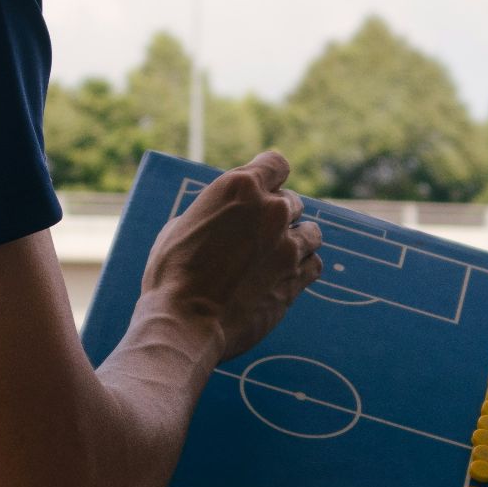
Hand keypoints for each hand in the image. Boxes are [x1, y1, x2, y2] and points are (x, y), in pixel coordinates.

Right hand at [139, 151, 322, 361]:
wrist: (185, 322)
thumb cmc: (172, 275)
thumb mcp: (182, 226)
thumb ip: (215, 212)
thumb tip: (225, 216)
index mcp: (240, 188)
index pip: (276, 164)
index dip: (271, 177)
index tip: (266, 190)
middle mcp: (271, 210)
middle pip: (292, 201)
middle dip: (277, 215)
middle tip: (258, 237)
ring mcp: (289, 244)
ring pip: (311, 231)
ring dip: (297, 240)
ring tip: (276, 257)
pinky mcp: (297, 277)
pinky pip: (315, 264)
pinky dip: (303, 268)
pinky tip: (284, 276)